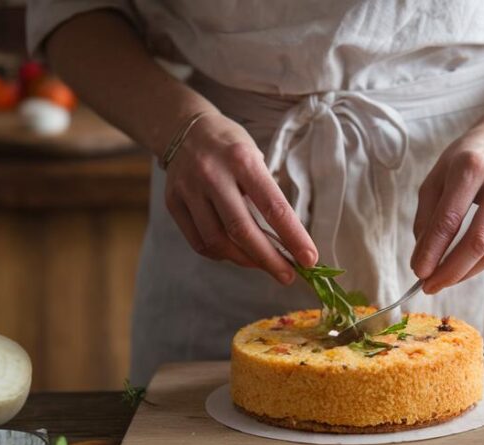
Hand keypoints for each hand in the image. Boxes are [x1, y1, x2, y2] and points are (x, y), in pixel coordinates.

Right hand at [164, 112, 317, 282]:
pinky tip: (236, 252)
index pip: (273, 206)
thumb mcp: (256, 158)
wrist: (184, 130)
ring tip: (263, 264)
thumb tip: (288, 243)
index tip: (309, 259)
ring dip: (245, 260)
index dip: (293, 237)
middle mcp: (212, 174)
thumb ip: (268, 196)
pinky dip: (222, 254)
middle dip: (269, 260)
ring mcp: (189, 190)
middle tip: (288, 276)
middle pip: (242, 230)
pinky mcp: (174, 204)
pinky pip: (200, 242)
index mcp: (242, 160)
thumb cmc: (231, 148)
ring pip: (218, 242)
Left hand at [410, 117, 483, 292]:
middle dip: (450, 271)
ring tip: (444, 279)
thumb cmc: (468, 159)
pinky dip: (483, 262)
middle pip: (477, 242)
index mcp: (472, 166)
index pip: (449, 219)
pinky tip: (467, 262)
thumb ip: (427, 216)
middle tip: (430, 286)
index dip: (432, 251)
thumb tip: (422, 260)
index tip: (418, 272)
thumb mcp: (438, 176)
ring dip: (465, 272)